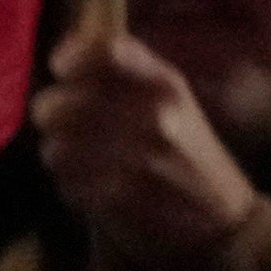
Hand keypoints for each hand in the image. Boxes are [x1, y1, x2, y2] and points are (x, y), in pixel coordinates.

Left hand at [32, 32, 257, 270]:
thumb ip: (128, 73)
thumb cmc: (188, 152)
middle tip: (61, 124)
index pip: (105, 51)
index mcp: (167, 83)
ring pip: (55, 144)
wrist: (219, 219)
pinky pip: (65, 181)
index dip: (71, 57)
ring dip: (58, 153)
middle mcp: (154, 112)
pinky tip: (91, 184)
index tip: (62, 69)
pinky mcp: (119, 195)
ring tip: (79, 158)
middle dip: (51, 115)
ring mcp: (137, 155)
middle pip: (60, 102)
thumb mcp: (173, 100)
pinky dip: (70, 184)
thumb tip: (66, 51)